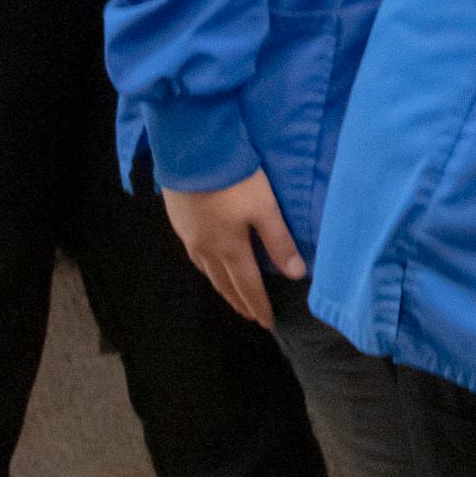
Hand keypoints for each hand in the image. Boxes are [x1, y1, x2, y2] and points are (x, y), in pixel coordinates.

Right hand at [162, 170, 301, 329]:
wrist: (191, 153)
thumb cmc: (234, 180)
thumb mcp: (264, 208)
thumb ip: (279, 241)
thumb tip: (296, 275)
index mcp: (230, 249)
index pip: (248, 286)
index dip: (258, 305)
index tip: (267, 323)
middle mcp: (206, 249)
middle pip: (225, 284)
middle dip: (239, 302)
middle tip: (250, 316)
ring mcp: (189, 237)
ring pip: (207, 272)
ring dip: (222, 287)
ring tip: (232, 296)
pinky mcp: (179, 222)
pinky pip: (195, 256)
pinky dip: (207, 269)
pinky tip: (209, 264)